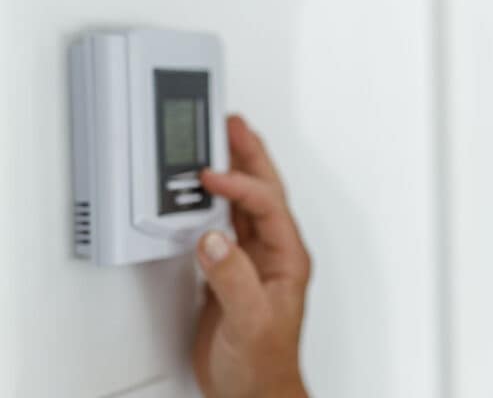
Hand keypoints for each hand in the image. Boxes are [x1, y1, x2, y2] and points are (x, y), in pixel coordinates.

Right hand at [193, 115, 311, 397]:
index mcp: (287, 257)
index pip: (266, 206)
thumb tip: (213, 240)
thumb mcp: (250, 319)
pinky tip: (200, 193)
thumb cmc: (263, 362)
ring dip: (234, 172)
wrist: (253, 391)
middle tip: (233, 124)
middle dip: (250, 156)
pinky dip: (212, 204)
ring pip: (245, 204)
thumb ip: (232, 277)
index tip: (212, 175)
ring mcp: (253, 261)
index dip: (241, 185)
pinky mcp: (231, 272)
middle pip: (264, 191)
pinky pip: (223, 225)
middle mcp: (273, 254)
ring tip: (219, 143)